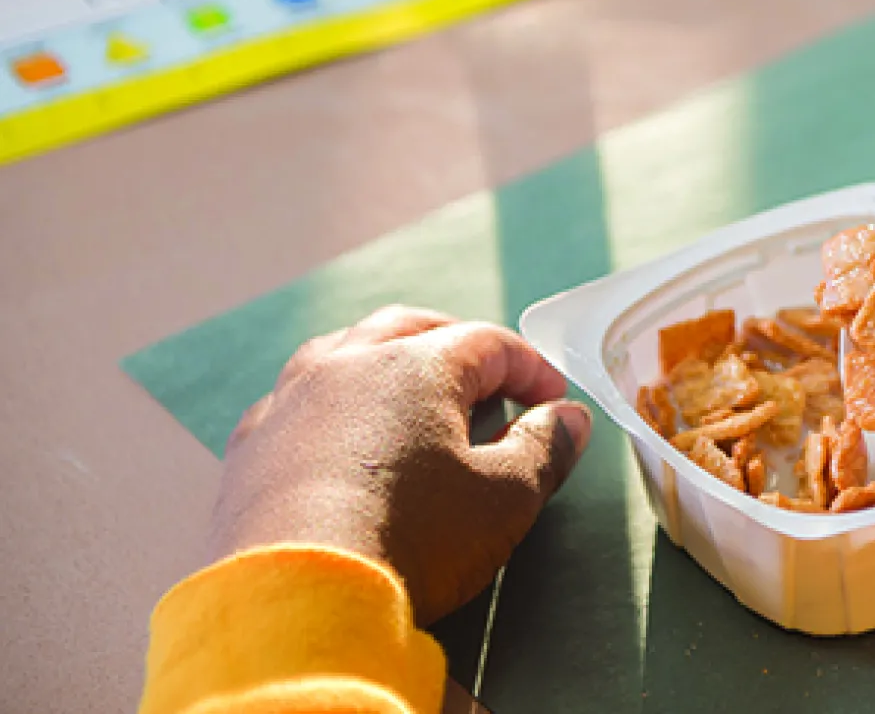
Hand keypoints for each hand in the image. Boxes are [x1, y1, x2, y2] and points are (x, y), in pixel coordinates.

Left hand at [210, 306, 592, 624]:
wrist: (296, 602)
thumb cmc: (410, 540)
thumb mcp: (504, 498)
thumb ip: (543, 448)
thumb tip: (567, 418)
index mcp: (414, 366)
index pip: (488, 343)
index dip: (531, 368)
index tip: (554, 401)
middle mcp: (346, 365)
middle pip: (410, 329)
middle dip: (456, 344)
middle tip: (488, 378)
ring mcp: (289, 402)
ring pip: (342, 353)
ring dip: (385, 362)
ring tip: (411, 395)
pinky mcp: (250, 448)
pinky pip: (296, 404)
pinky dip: (330, 407)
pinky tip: (340, 439)